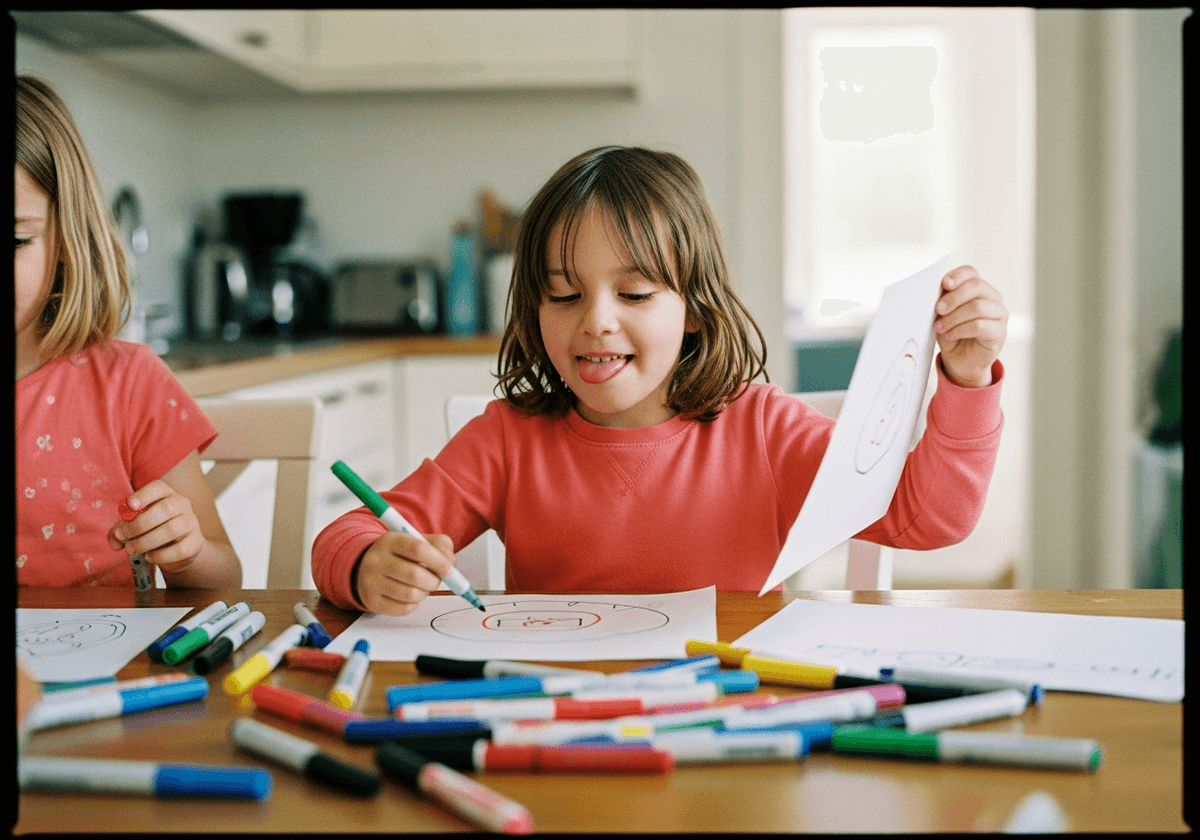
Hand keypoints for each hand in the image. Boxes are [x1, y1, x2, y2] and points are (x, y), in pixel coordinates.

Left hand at [106, 481, 206, 574]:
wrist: (179, 548)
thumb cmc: (153, 531)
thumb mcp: (135, 526)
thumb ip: (120, 530)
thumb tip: (115, 540)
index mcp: (166, 494)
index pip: (158, 487)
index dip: (143, 495)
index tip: (130, 506)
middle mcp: (182, 504)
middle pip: (165, 509)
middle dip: (139, 524)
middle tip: (124, 536)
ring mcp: (191, 523)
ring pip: (171, 530)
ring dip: (146, 541)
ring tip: (132, 550)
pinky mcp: (196, 542)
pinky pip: (180, 549)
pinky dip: (160, 556)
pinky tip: (149, 557)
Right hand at [353, 531, 456, 615]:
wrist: (367, 567)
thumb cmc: (400, 555)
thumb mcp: (417, 541)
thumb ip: (439, 545)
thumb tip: (450, 563)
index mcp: (390, 540)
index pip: (418, 549)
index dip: (439, 561)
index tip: (450, 570)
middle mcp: (376, 560)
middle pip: (414, 575)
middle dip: (434, 581)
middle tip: (437, 580)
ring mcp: (371, 582)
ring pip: (410, 594)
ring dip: (425, 593)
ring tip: (423, 586)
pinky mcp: (371, 601)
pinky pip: (404, 609)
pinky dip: (415, 604)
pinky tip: (411, 595)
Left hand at [933, 265, 1007, 387]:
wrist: (960, 361)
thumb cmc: (951, 334)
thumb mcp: (942, 316)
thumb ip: (942, 302)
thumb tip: (933, 292)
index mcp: (977, 289)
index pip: (970, 272)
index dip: (957, 275)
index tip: (944, 284)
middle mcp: (992, 298)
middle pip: (976, 286)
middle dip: (953, 298)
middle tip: (938, 309)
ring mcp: (999, 314)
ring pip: (977, 306)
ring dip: (954, 317)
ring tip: (940, 327)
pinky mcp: (1000, 332)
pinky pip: (980, 325)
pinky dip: (961, 329)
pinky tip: (950, 334)